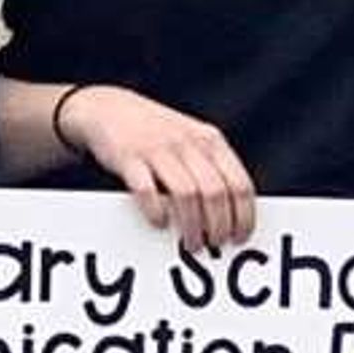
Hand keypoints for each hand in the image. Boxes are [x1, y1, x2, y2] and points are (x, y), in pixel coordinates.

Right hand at [63, 86, 257, 251]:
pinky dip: (156, 211)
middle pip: (215, 193)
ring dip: (192, 226)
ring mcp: (158, 150)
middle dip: (218, 226)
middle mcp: (188, 144)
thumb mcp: (192, 139)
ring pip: (187, 195)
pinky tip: (159, 223)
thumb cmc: (154, 131)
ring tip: (191, 244)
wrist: (109, 107)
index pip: (239, 183)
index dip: (244, 215)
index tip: (240, 237)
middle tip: (214, 245)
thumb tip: (230, 211)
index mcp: (210, 141)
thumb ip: (209, 166)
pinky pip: (147, 189)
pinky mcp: (130, 158)